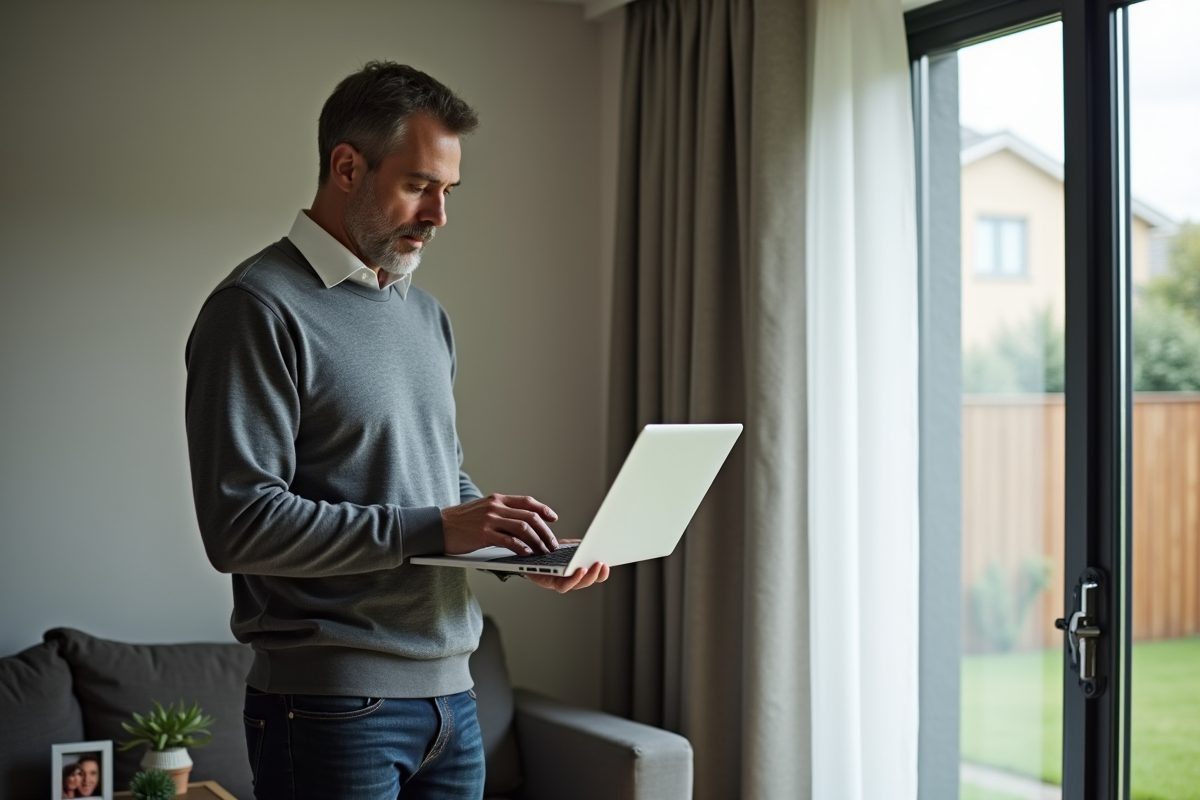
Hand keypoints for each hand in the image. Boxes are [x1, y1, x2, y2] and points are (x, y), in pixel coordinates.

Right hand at [442, 494, 558, 555]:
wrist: (436, 526)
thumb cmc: (459, 522)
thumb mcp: (482, 510)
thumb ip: (500, 513)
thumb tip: (521, 524)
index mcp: (497, 499)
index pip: (527, 501)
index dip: (543, 509)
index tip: (553, 518)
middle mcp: (495, 507)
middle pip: (530, 516)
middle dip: (545, 531)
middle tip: (552, 543)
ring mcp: (489, 520)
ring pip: (523, 528)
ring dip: (537, 541)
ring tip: (543, 551)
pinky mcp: (483, 534)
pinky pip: (508, 540)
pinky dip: (521, 547)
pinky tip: (527, 553)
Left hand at [525, 539, 609, 592]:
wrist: (521, 554)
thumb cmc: (542, 551)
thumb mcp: (562, 547)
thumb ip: (575, 547)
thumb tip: (589, 544)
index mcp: (573, 571)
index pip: (592, 575)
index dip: (601, 573)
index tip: (608, 563)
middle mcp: (567, 579)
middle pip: (586, 581)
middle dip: (596, 574)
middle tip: (602, 564)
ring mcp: (558, 583)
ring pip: (576, 585)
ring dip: (585, 577)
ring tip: (590, 567)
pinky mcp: (547, 582)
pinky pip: (563, 585)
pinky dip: (572, 578)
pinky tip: (576, 569)